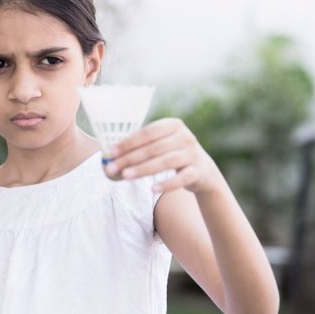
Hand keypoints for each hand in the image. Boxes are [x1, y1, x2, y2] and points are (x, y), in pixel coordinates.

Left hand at [104, 118, 223, 195]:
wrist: (204, 171)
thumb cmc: (173, 155)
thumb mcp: (161, 145)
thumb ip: (141, 146)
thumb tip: (110, 154)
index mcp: (173, 125)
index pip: (147, 132)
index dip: (128, 142)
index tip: (110, 153)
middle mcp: (185, 136)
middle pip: (153, 148)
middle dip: (130, 158)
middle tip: (111, 168)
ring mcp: (193, 154)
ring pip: (165, 162)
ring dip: (143, 169)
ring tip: (125, 176)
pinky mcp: (199, 171)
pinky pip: (181, 178)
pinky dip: (167, 184)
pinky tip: (152, 189)